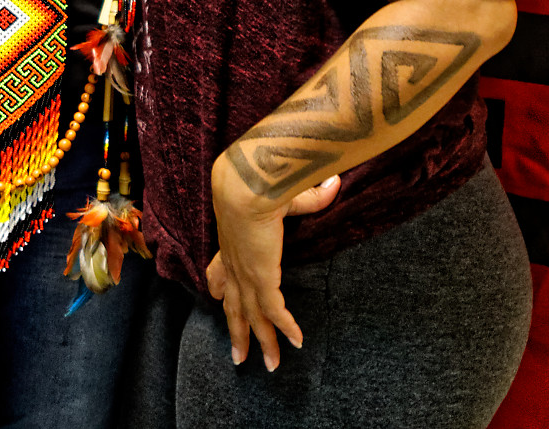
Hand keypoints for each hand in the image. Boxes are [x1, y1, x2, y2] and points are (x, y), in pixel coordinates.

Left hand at [204, 159, 340, 371]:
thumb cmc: (259, 182)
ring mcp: (246, 274)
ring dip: (261, 343)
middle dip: (238, 333)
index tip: (214, 296)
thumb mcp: (284, 194)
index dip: (218, 285)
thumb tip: (334, 182)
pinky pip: (274, 311)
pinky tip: (298, 342)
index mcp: (232, 241)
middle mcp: (235, 263)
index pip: (221, 270)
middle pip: (234, 306)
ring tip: (270, 365)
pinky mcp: (261, 279)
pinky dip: (286, 327)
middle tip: (239, 357)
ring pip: (252, 317)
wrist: (246, 184)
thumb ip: (310, 195)